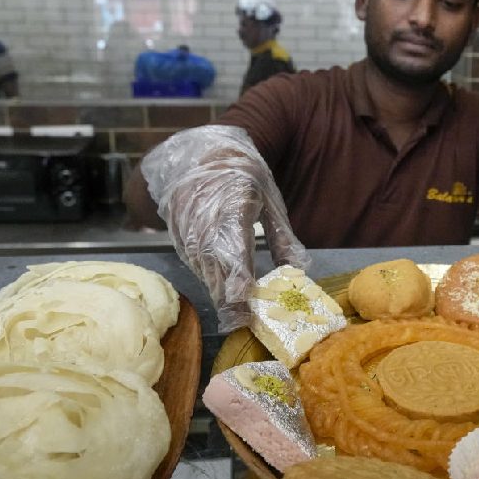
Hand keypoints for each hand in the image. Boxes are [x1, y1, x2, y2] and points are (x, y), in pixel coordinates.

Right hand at [141, 126, 308, 331]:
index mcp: (232, 206)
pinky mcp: (180, 239)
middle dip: (228, 296)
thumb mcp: (269, 199)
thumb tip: (299, 269)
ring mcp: (188, 231)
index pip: (233, 246)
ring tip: (235, 317)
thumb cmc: (242, 176)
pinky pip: (196, 266)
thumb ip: (282, 236)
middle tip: (243, 322)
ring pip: (204, 270)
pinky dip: (210, 281)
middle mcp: (205, 222)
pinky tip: (223, 295)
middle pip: (216, 265)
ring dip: (219, 293)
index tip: (244, 295)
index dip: (237, 272)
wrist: (198, 156)